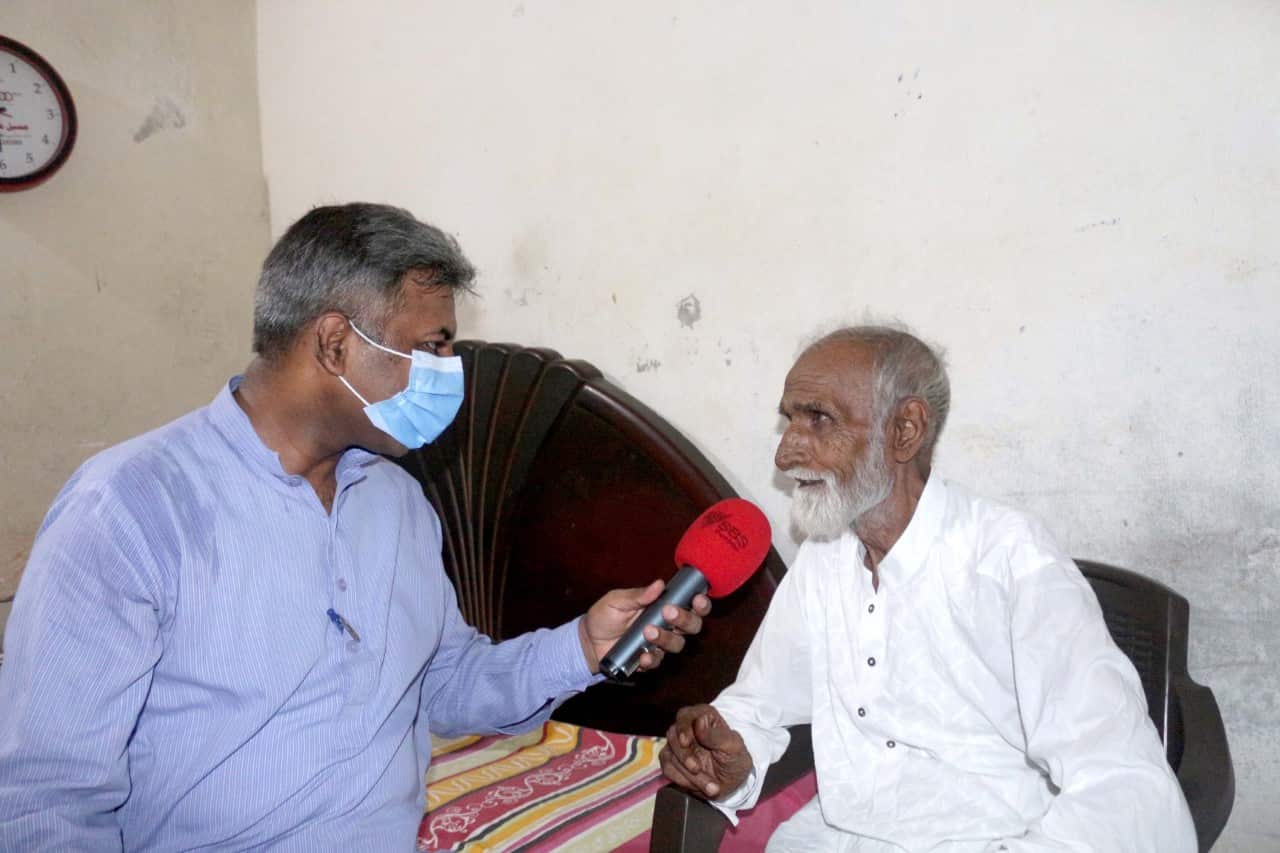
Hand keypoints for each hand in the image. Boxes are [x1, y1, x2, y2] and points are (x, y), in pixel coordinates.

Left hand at [578, 579, 711, 673]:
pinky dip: (652, 659)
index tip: (697, 599)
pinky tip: (643, 655)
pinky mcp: (648, 659)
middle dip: (685, 619)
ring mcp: (659, 644)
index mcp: (662, 606)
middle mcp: (666, 625)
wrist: (587, 641)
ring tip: (648, 632)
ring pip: (678, 644)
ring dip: (667, 638)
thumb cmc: (604, 615)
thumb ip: (637, 595)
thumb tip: (659, 584)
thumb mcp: (617, 600)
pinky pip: (658, 662)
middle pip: (692, 625)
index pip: (690, 604)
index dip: (700, 603)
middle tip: (668, 613)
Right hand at [659, 704, 752, 798]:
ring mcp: (677, 745)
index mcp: (703, 716)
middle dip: (685, 757)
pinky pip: (667, 768)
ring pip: (669, 755)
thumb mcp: (734, 747)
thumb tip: (700, 722)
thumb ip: (717, 735)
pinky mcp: (671, 761)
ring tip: (709, 785)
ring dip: (687, 774)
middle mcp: (687, 728)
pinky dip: (682, 780)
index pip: (685, 716)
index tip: (686, 742)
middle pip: (673, 736)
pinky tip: (697, 786)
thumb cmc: (735, 759)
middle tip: (697, 769)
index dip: (684, 729)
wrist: (733, 784)